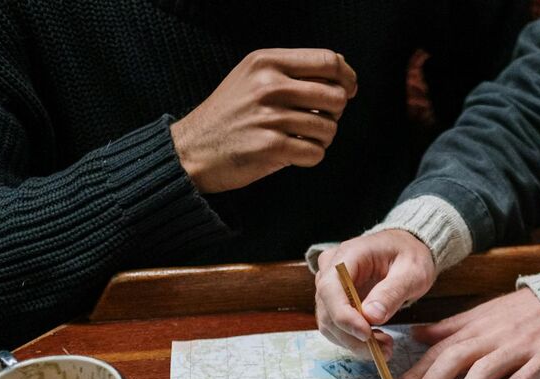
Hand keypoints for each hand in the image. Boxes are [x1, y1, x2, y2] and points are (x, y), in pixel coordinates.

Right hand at [171, 49, 357, 193]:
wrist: (192, 149)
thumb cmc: (229, 115)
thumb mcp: (252, 77)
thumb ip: (292, 71)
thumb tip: (341, 72)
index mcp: (266, 62)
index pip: (328, 61)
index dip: (347, 78)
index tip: (348, 90)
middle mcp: (269, 85)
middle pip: (336, 96)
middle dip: (335, 113)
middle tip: (318, 120)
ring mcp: (270, 116)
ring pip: (329, 128)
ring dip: (321, 138)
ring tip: (300, 137)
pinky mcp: (271, 147)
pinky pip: (316, 152)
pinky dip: (310, 156)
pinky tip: (293, 153)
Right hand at [315, 230, 435, 352]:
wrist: (407, 250)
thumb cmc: (410, 255)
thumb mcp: (411, 272)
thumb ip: (392, 292)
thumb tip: (371, 316)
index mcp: (348, 255)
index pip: (330, 288)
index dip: (343, 316)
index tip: (366, 334)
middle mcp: (331, 270)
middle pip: (327, 310)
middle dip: (353, 336)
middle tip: (384, 349)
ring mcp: (330, 286)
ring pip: (329, 323)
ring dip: (354, 342)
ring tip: (385, 346)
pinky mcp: (335, 301)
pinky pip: (336, 326)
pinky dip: (354, 339)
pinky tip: (376, 340)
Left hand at [395, 289, 539, 378]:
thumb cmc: (522, 313)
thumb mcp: (483, 313)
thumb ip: (450, 327)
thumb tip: (416, 335)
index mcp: (475, 326)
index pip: (439, 349)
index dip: (417, 372)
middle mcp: (492, 337)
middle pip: (454, 360)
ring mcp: (517, 350)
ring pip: (483, 373)